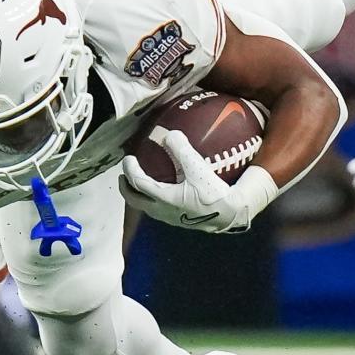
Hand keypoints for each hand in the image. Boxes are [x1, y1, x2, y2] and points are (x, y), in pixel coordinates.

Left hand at [120, 130, 266, 232]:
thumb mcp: (198, 168)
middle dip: (126, 188)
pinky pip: (159, 210)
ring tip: (140, 184)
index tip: (128, 158)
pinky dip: (153, 199)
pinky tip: (163, 191)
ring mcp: (171, 219)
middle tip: (123, 177)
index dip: (130, 170)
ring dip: (139, 195)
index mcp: (164, 199)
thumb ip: (182, 150)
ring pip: (147, 208)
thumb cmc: (213, 193)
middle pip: (136, 202)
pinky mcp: (180, 220)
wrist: (231, 214)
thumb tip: (169, 134)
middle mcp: (163, 212)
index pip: (138, 183)